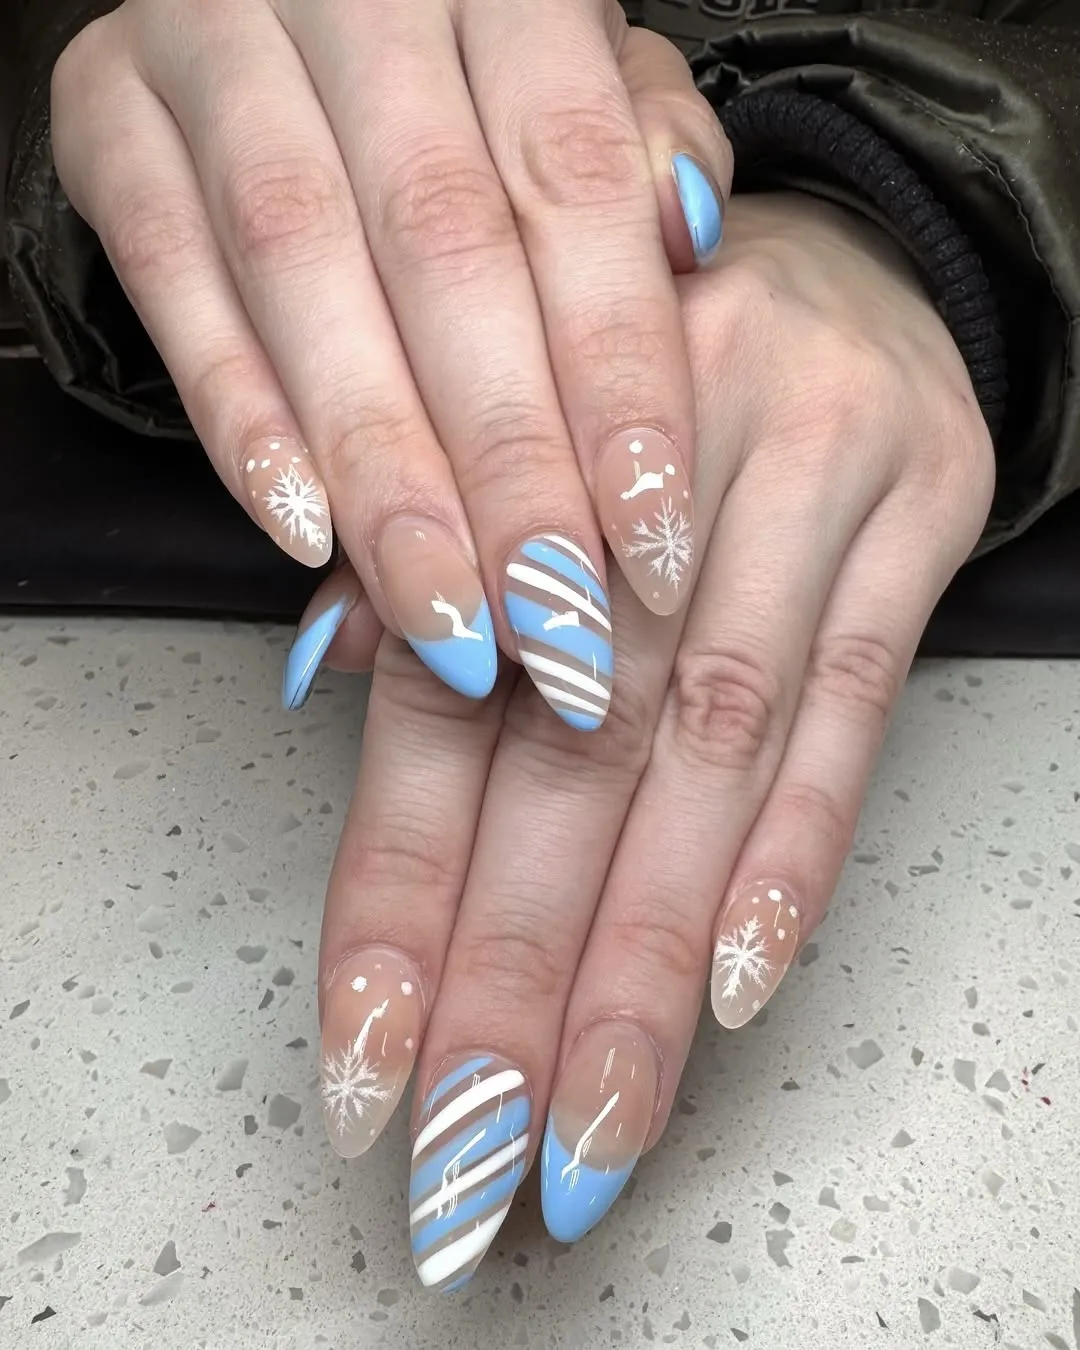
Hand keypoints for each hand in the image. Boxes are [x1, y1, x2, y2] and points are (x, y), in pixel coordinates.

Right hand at [50, 1, 730, 721]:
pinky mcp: (110, 111)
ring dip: (380, 468)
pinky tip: (307, 537)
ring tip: (443, 614)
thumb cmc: (451, 55)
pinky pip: (171, 280)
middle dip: (505, 460)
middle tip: (550, 619)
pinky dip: (240, 418)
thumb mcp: (568, 68)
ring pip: (304, 270)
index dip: (619, 378)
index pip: (578, 190)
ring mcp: (216, 42)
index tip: (650, 540)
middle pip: (446, 249)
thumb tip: (693, 235)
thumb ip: (639, 146)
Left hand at [312, 192, 994, 1287]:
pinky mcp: (913, 516)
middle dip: (518, 961)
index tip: (371, 1055)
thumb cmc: (649, 379)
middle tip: (476, 1134)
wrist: (844, 265)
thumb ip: (429, 567)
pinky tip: (738, 976)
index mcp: (520, 437)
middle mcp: (648, 459)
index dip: (399, 888)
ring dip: (649, 951)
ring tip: (600, 1113)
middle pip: (570, 751)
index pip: (438, 704)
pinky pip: (853, 704)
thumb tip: (327, 681)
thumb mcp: (523, 440)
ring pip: (709, 751)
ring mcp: (796, 482)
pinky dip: (796, 848)